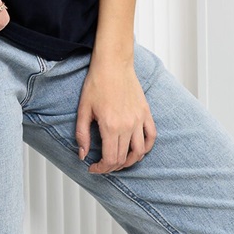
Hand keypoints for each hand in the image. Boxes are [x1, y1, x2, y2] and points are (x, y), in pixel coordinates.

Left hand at [75, 58, 155, 172]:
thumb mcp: (83, 109)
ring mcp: (139, 120)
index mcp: (110, 126)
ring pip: (139, 152)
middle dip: (112, 167)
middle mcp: (127, 126)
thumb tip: (82, 155)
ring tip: (119, 161)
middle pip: (123, 158)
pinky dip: (146, 148)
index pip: (110, 159)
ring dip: (129, 161)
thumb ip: (82, 134)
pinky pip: (151, 137)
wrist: (113, 63)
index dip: (101, 169)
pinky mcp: (146, 113)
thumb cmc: (97, 83)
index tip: (93, 168)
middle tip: (102, 164)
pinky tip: (137, 149)